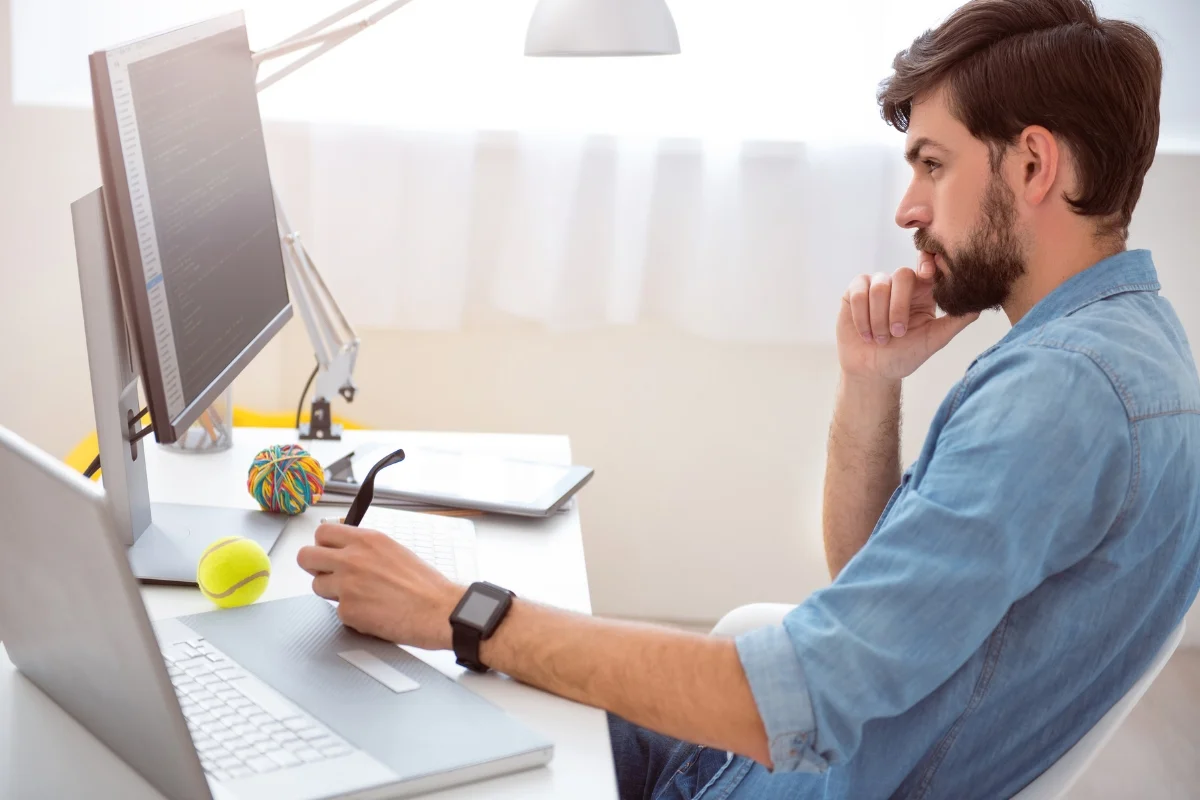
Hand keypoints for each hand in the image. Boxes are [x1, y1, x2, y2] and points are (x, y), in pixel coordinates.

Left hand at [297, 523, 462, 650]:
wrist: (438, 610)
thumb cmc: (424, 585)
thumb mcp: (394, 550)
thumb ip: (365, 548)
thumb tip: (346, 550)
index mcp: (366, 540)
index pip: (322, 532)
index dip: (322, 544)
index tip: (327, 551)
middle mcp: (352, 559)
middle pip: (305, 556)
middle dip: (313, 566)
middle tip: (327, 573)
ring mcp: (346, 585)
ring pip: (317, 586)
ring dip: (332, 592)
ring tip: (358, 596)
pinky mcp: (347, 611)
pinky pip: (337, 611)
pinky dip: (351, 613)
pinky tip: (371, 612)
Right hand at [837, 252, 977, 382]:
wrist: (872, 371)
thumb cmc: (904, 356)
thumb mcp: (933, 340)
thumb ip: (956, 322)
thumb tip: (980, 306)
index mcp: (922, 292)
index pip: (927, 266)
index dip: (927, 262)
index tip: (927, 273)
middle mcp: (900, 285)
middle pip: (901, 275)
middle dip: (898, 307)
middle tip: (897, 333)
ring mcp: (876, 286)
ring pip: (879, 286)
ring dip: (878, 318)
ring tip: (880, 338)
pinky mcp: (855, 292)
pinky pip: (858, 293)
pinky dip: (861, 316)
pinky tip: (865, 333)